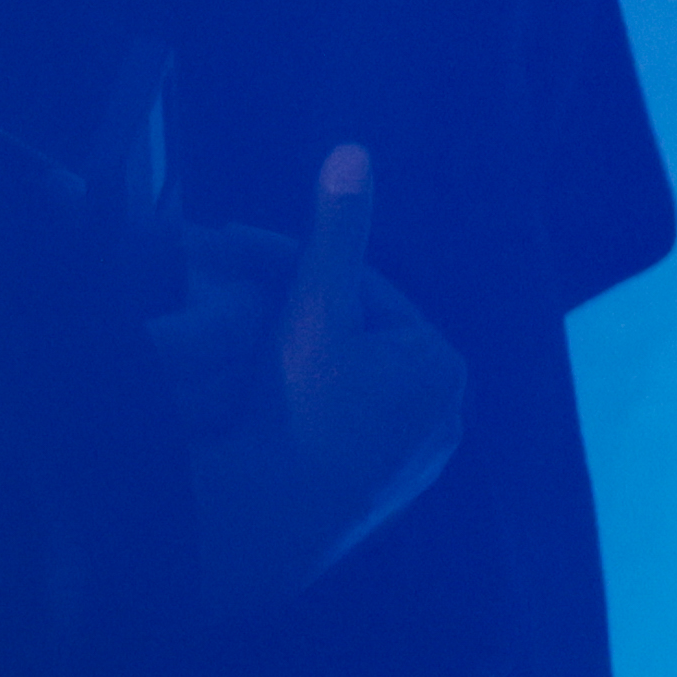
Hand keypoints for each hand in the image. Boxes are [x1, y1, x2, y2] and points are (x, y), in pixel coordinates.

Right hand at [160, 146, 466, 618]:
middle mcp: (446, 416)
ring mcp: (414, 464)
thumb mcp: (314, 307)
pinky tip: (254, 408)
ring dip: (296, 363)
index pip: (363, 293)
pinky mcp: (380, 499)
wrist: (269, 525)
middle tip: (230, 298)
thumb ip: (335, 232)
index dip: (300, 271)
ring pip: (346, 388)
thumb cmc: (295, 408)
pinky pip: (338, 433)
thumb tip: (353, 151)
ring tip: (233, 350)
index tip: (239, 257)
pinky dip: (304, 413)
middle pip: (356, 341)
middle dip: (296, 316)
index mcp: (442, 364)